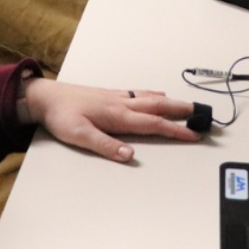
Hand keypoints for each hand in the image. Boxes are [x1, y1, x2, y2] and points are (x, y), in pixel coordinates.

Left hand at [17, 78, 203, 162]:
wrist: (45, 96)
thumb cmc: (61, 116)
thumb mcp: (79, 135)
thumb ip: (105, 145)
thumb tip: (129, 155)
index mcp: (117, 115)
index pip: (153, 124)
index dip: (176, 130)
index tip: (195, 134)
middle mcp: (121, 103)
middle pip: (159, 106)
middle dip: (182, 111)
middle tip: (203, 115)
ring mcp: (117, 97)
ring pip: (151, 98)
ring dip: (171, 102)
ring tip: (188, 106)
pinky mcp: (110, 94)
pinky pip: (139, 93)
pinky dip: (154, 95)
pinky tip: (156, 95)